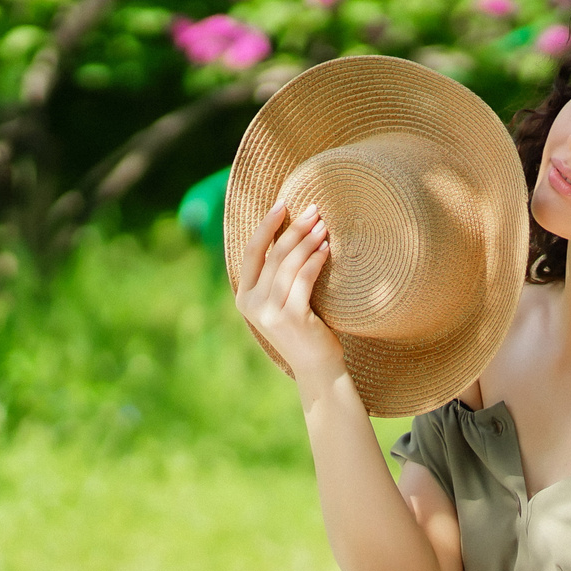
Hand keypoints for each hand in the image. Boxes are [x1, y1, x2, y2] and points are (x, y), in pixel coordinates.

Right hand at [234, 202, 345, 383]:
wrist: (316, 367)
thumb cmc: (304, 329)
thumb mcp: (281, 301)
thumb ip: (276, 276)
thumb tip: (288, 232)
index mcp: (244, 297)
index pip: (251, 252)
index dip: (266, 225)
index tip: (282, 203)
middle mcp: (252, 304)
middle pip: (273, 254)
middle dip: (294, 228)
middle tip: (314, 210)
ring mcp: (270, 313)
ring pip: (288, 264)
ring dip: (308, 241)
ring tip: (323, 226)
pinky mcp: (291, 318)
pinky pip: (304, 279)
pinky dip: (315, 260)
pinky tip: (326, 249)